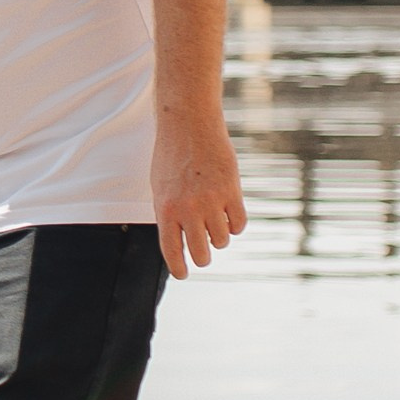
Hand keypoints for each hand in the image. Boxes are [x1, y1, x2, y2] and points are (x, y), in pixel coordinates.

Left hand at [153, 120, 245, 278]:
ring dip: (219, 238)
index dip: (179, 268)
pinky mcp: (232, 191)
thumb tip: (180, 242)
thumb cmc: (171, 156)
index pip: (172, 251)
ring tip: (214, 223)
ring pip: (222, 240)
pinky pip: (239, 224)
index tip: (183, 275)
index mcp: (165, 209)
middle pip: (201, 252)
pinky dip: (235, 225)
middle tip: (203, 254)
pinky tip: (229, 215)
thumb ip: (169, 215)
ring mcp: (211, 201)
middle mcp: (188, 209)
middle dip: (203, 257)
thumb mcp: (160, 187)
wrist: (189, 125)